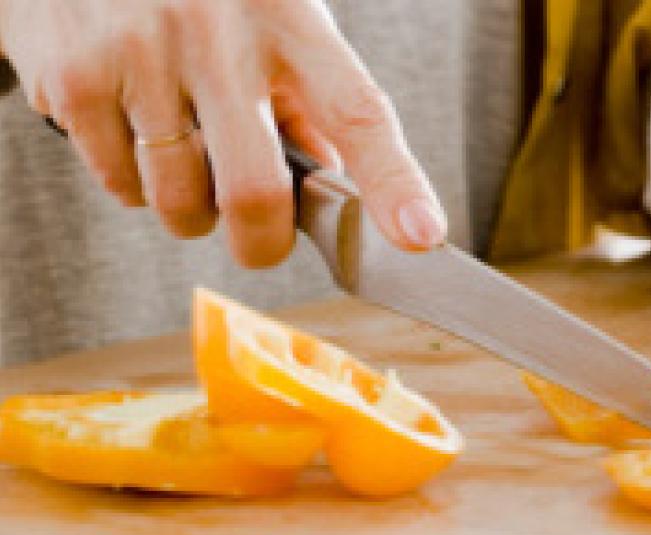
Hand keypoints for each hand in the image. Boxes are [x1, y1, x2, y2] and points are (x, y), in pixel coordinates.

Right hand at [0, 0, 445, 266]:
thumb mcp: (273, 21)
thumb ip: (306, 102)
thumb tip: (328, 187)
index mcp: (290, 20)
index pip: (357, 112)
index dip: (394, 184)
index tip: (421, 238)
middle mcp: (220, 33)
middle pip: (255, 192)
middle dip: (259, 243)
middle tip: (257, 239)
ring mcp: (144, 52)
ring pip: (179, 202)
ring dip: (188, 210)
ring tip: (182, 155)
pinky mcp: (77, 76)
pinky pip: (118, 184)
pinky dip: (131, 181)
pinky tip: (131, 127)